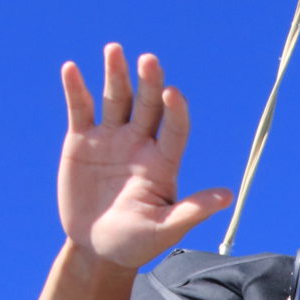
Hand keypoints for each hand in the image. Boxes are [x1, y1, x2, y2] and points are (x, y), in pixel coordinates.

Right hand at [57, 45, 231, 269]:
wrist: (96, 248)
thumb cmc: (136, 243)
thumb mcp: (164, 230)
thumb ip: (191, 211)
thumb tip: (228, 196)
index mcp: (163, 162)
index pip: (175, 129)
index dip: (175, 111)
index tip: (173, 93)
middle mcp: (140, 143)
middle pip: (146, 105)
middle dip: (148, 82)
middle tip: (149, 60)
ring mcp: (111, 138)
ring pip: (115, 99)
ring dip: (115, 75)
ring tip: (114, 50)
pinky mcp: (82, 141)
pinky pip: (80, 109)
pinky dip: (75, 89)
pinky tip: (71, 69)